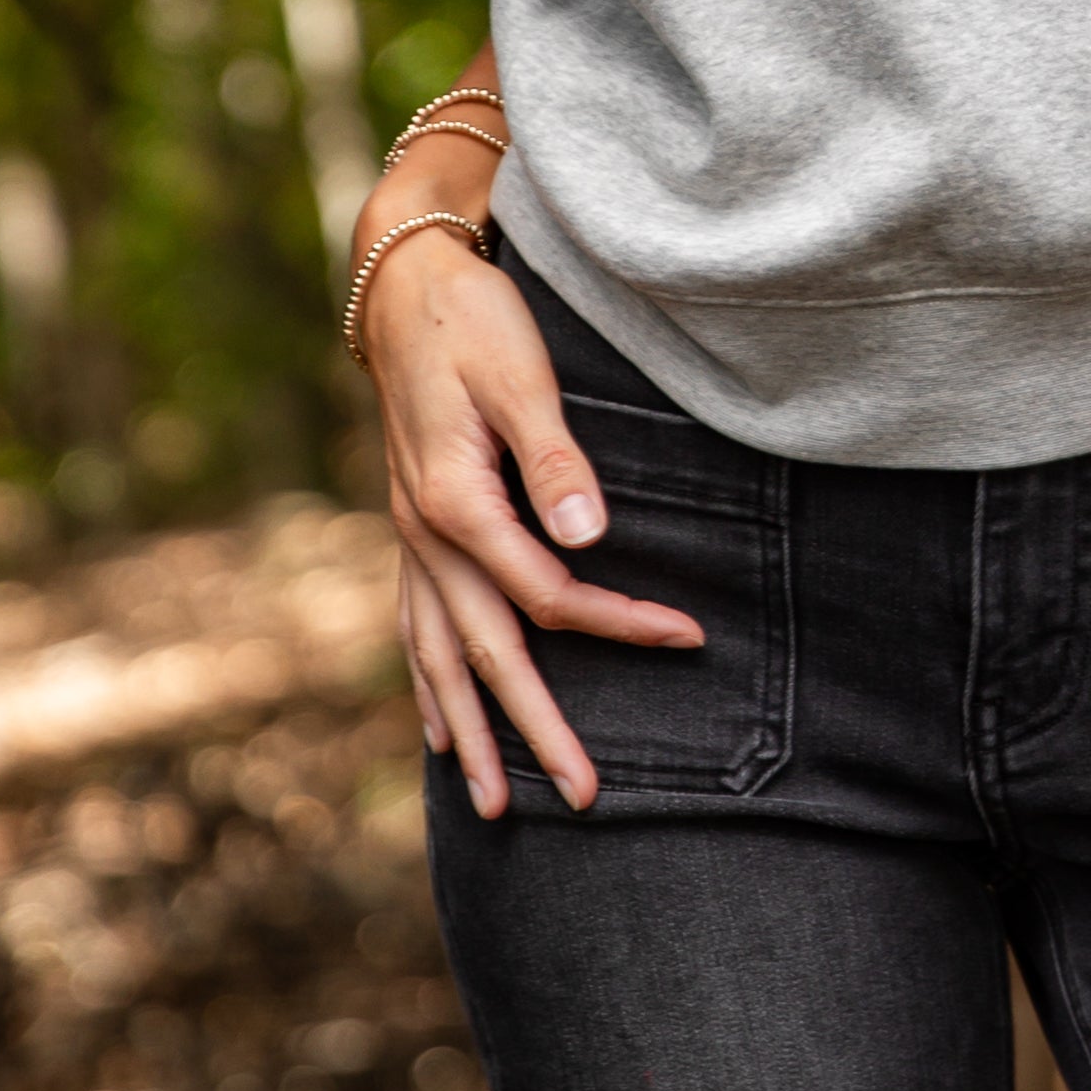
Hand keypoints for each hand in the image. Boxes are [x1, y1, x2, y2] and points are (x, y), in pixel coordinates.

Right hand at [359, 219, 701, 819]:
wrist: (402, 282)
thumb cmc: (470, 320)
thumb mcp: (520, 373)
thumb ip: (555, 457)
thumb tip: (591, 535)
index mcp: (456, 502)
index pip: (548, 592)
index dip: (620, 622)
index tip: (688, 637)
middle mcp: (426, 534)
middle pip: (488, 652)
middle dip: (534, 730)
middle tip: (584, 796)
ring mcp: (411, 538)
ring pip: (439, 657)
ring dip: (470, 733)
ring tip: (494, 808)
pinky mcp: (414, 529)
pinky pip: (416, 628)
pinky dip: (430, 686)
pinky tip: (440, 730)